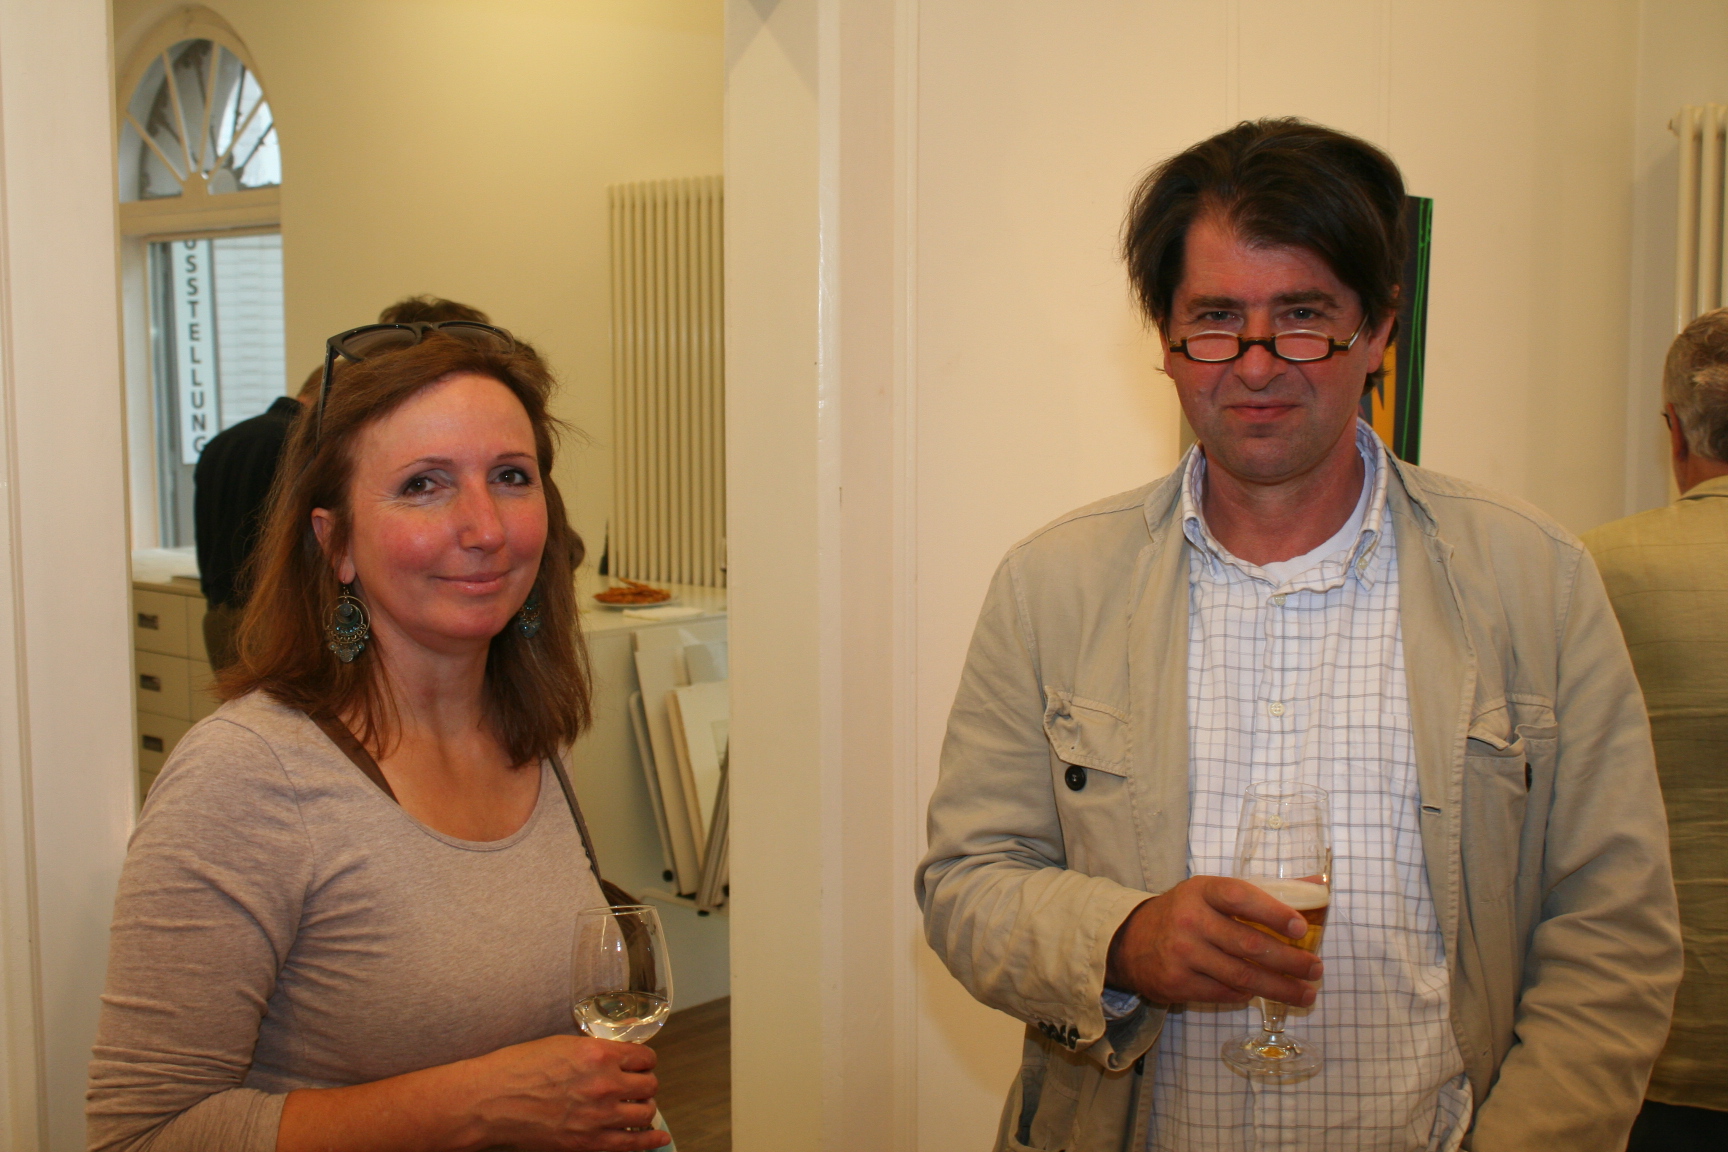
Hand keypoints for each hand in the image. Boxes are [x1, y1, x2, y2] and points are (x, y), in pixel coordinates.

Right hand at [469, 1035, 669, 1150]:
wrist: (492, 1100)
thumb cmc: (518, 1068)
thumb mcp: (563, 1045)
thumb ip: (595, 1052)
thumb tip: (616, 1058)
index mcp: (599, 1054)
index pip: (645, 1057)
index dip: (643, 1061)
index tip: (640, 1065)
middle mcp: (605, 1084)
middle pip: (649, 1085)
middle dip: (644, 1084)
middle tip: (635, 1086)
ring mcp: (599, 1116)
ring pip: (646, 1113)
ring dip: (644, 1109)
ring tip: (636, 1108)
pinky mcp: (589, 1142)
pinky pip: (632, 1143)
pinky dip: (650, 1140)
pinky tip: (658, 1137)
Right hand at [1104, 876, 1321, 1006]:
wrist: (1130, 941)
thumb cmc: (1184, 913)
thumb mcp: (1210, 893)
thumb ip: (1258, 893)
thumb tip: (1317, 888)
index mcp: (1201, 891)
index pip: (1240, 898)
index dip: (1272, 912)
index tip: (1300, 928)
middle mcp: (1190, 921)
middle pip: (1249, 945)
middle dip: (1290, 961)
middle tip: (1315, 969)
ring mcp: (1183, 954)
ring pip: (1242, 977)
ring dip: (1280, 988)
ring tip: (1305, 994)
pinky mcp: (1178, 983)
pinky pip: (1225, 993)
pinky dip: (1248, 995)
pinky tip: (1263, 993)